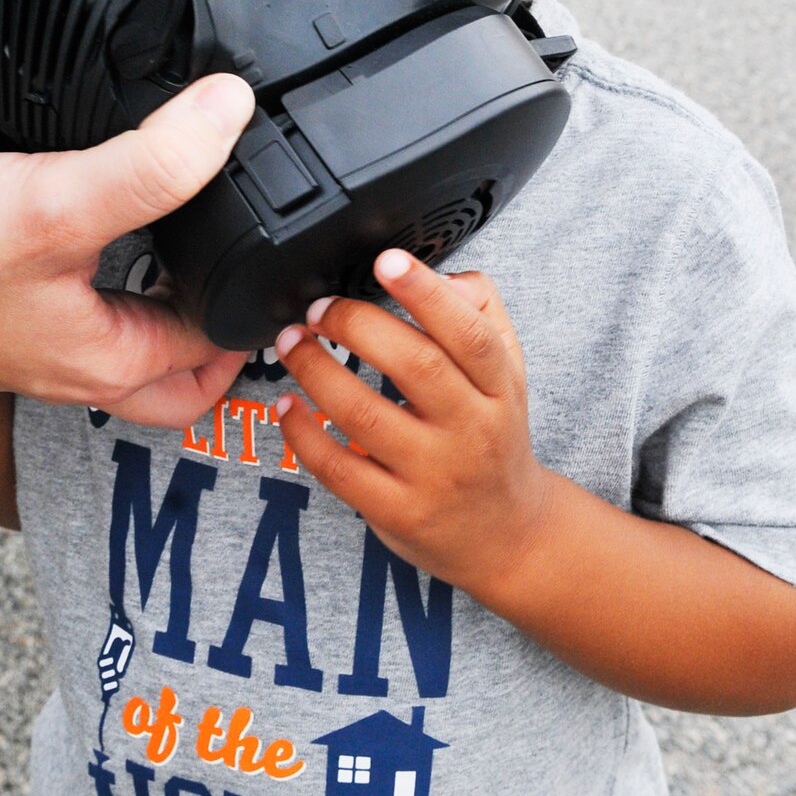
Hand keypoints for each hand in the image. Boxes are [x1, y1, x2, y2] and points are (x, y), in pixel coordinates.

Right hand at [0, 75, 253, 424]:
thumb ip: (154, 162)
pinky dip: (97, 268)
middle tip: (247, 274)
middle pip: (174, 371)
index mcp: (110, 361)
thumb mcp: (61, 201)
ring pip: (121, 332)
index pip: (220, 348)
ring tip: (191, 234)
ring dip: (160, 296)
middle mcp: (73, 362)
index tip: (288, 252)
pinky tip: (92, 209)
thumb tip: (230, 111)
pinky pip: (68, 300)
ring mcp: (30, 338)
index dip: (259, 299)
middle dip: (219, 334)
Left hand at [273, 250, 550, 601]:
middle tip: (318, 308)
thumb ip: (481, 315)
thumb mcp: (507, 376)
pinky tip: (287, 404)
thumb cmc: (494, 437)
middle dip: (355, 325)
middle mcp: (472, 431)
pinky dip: (303, 433)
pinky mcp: (397, 511)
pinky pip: (338, 468)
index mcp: (499, 389)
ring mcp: (433, 476)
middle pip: (416, 366)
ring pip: (365, 414)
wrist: (506, 535)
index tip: (386, 260)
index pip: (470, 334)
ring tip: (291, 343)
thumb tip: (442, 274)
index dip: (427, 293)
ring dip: (316, 370)